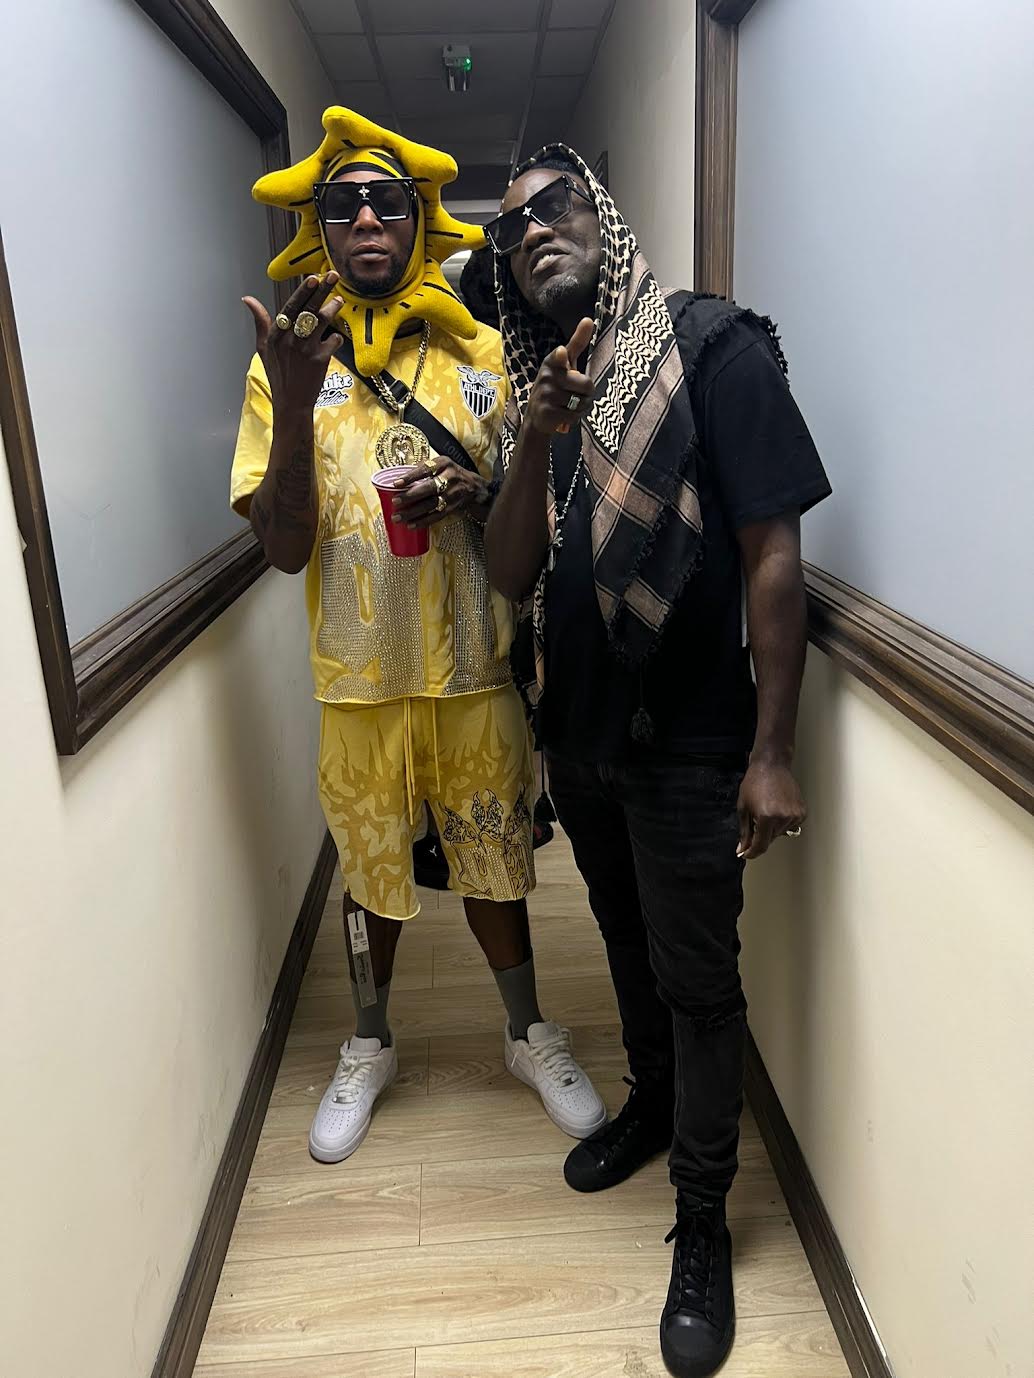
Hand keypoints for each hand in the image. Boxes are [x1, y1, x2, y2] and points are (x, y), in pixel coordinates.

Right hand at [242, 273, 344, 416]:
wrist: (291, 402)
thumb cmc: (277, 373)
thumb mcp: (263, 347)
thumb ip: (260, 321)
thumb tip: (247, 299)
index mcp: (276, 334)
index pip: (291, 307)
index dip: (303, 292)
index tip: (312, 277)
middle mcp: (291, 340)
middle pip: (308, 309)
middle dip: (321, 290)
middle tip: (332, 275)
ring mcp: (306, 350)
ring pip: (323, 322)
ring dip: (332, 308)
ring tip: (338, 299)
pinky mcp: (320, 360)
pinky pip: (333, 341)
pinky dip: (336, 337)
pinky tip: (335, 337)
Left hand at [390, 457, 488, 529]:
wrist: (474, 487)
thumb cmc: (450, 474)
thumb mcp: (441, 464)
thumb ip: (423, 469)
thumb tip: (399, 480)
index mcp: (444, 464)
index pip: (426, 469)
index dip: (411, 476)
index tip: (396, 483)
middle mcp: (450, 478)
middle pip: (429, 488)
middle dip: (411, 496)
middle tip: (395, 502)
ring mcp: (453, 494)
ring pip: (432, 504)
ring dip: (413, 512)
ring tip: (398, 518)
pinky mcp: (453, 507)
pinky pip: (437, 516)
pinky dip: (423, 521)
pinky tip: (411, 525)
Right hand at [525, 317, 595, 435]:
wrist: (536, 416)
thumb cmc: (556, 385)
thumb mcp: (565, 363)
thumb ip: (577, 342)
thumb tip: (588, 318)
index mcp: (552, 361)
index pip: (559, 357)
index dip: (561, 356)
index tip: (561, 353)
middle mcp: (547, 376)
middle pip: (587, 385)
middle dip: (587, 393)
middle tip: (575, 394)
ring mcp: (546, 395)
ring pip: (582, 402)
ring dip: (581, 406)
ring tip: (567, 404)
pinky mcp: (547, 412)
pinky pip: (575, 415)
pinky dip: (574, 418)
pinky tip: (562, 415)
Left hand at [736, 758, 806, 859]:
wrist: (771, 766)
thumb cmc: (755, 782)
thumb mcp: (744, 808)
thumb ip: (744, 832)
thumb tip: (743, 849)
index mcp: (766, 817)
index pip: (761, 845)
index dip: (752, 852)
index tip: (746, 854)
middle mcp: (783, 817)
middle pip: (770, 840)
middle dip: (760, 835)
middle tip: (755, 820)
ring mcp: (794, 815)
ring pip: (780, 834)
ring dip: (772, 828)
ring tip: (767, 809)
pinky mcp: (802, 812)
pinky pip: (790, 826)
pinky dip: (782, 822)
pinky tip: (777, 808)